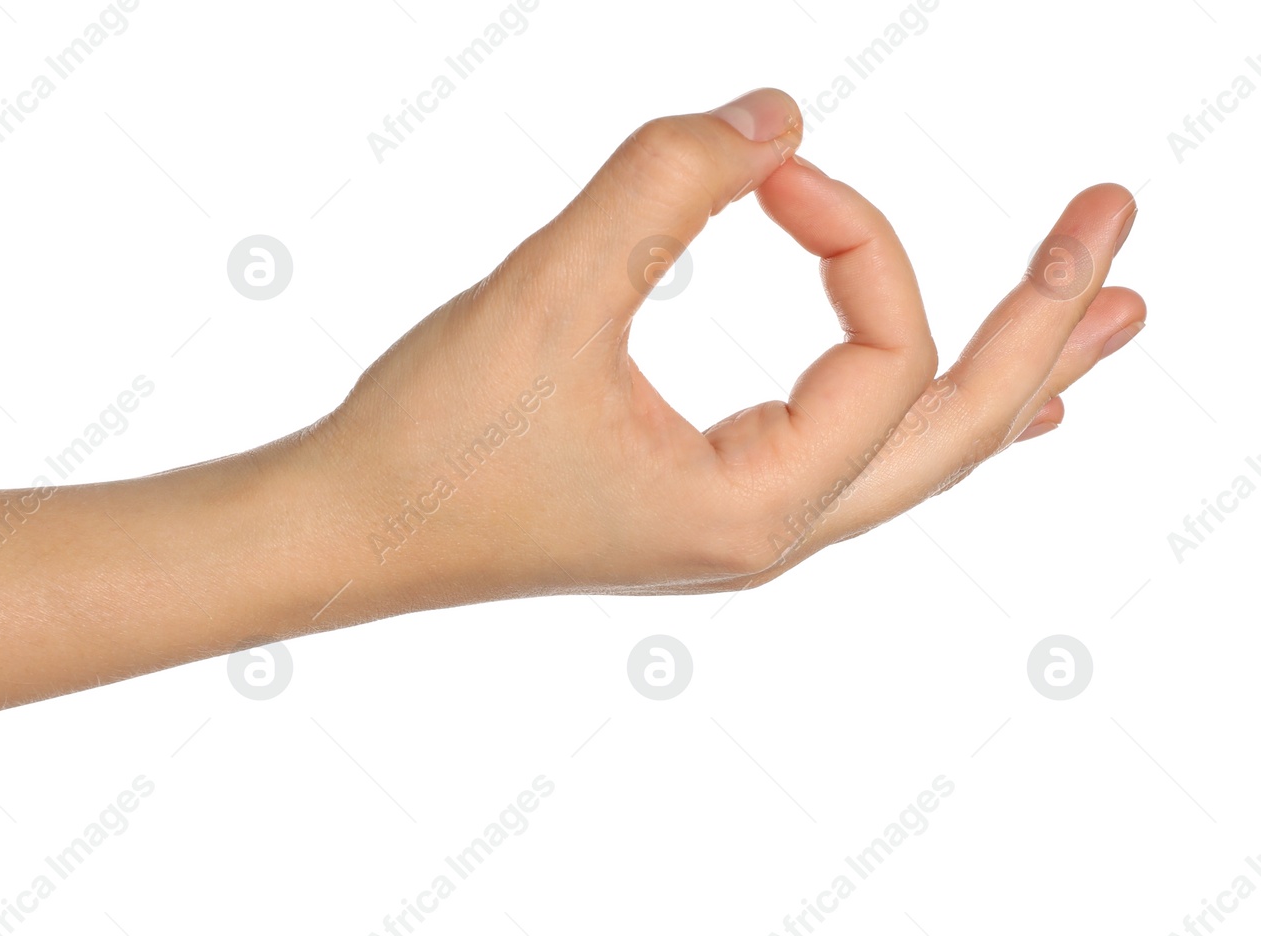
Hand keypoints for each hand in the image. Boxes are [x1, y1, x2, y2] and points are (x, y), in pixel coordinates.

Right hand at [303, 87, 1142, 599]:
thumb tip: (775, 113)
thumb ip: (666, 183)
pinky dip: (928, 409)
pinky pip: (856, 456)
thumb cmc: (429, 441)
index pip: (888, 353)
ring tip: (1098, 314)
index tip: (770, 170)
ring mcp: (741, 522)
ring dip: (1011, 370)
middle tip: (1118, 220)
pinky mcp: (702, 498)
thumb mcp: (548, 293)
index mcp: (757, 508)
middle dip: (1045, 317)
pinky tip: (974, 395)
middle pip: (962, 428)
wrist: (344, 528)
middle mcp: (771, 531)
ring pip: (919, 451)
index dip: (857, 235)